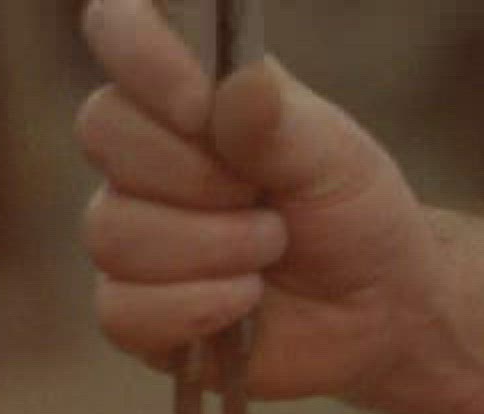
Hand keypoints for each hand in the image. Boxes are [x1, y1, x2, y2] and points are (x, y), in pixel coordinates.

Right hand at [77, 0, 437, 399]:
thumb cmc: (355, 220)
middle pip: (103, 132)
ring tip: (271, 250)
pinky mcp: (138, 313)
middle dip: (200, 177)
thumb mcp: (334, 162)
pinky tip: (245, 301)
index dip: (142, 57)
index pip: (118, 29)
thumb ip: (278, 123)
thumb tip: (241, 83)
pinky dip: (196, 307)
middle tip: (267, 200)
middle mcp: (146, 157)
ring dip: (212, 248)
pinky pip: (122, 309)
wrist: (381, 311)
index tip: (199, 107)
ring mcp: (134, 235)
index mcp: (189, 92)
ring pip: (111, 230)